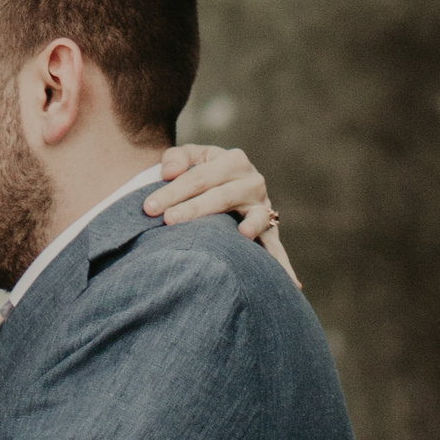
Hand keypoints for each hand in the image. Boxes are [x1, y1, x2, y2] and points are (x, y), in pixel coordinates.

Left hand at [144, 142, 298, 284]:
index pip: (199, 177)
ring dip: (249, 227)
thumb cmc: (203, 171)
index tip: (149, 207)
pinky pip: (275, 245)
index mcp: (232, 160)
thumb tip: (167, 172)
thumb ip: (176, 158)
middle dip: (194, 209)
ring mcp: (263, 205)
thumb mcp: (191, 157)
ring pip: (253, 217)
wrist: (229, 181)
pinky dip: (282, 261)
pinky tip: (291, 281)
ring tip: (243, 235)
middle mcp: (252, 181)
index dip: (172, 191)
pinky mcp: (270, 228)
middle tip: (169, 221)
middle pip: (221, 196)